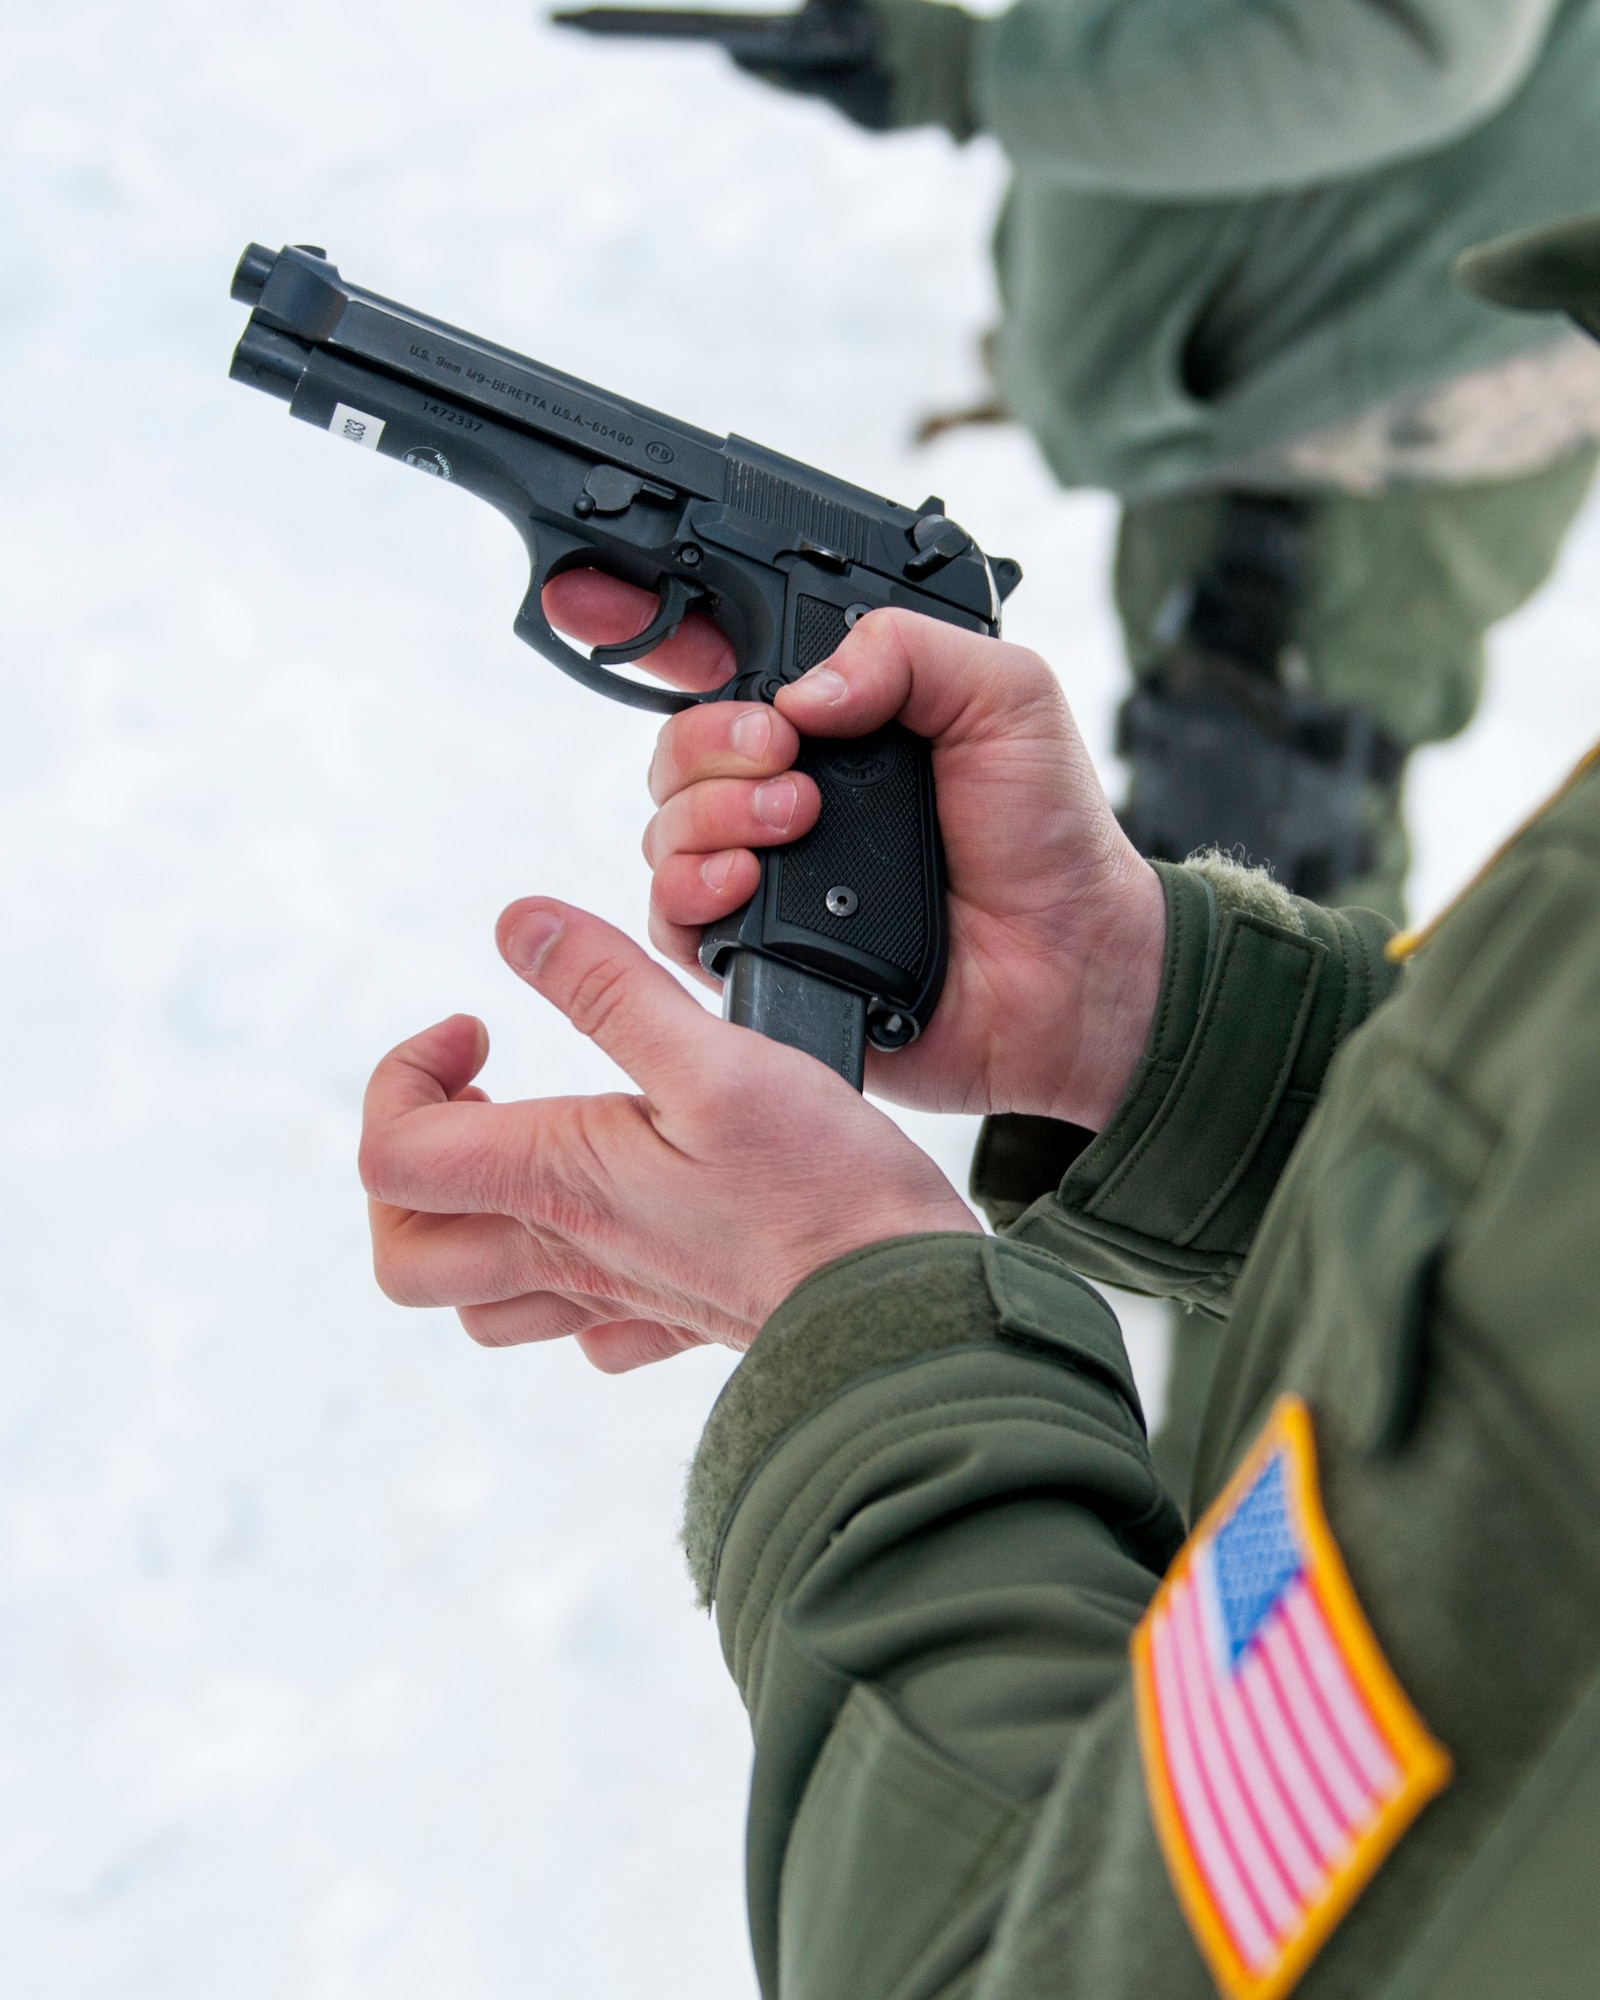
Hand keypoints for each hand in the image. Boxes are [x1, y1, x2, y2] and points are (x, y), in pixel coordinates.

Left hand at [362, 898, 978, 1372]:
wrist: (901, 1310)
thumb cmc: (822, 1190)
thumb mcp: (716, 1057)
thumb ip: (607, 988)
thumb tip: (517, 925)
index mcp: (556, 1181)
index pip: (391, 1153)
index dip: (405, 1075)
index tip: (481, 1029)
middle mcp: (567, 1252)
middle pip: (406, 1252)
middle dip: (415, 1165)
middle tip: (485, 1097)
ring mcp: (615, 1299)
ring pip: (480, 1304)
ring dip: (475, 1227)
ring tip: (534, 1154)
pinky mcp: (673, 1319)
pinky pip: (582, 1328)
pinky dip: (568, 1280)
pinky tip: (618, 1225)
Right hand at [542, 572, 1164, 1127]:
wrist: (1070, 966)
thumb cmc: (1048, 835)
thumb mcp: (1006, 697)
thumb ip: (908, 650)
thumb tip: (801, 689)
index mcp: (837, 718)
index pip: (718, 659)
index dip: (654, 626)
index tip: (598, 596)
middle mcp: (786, 790)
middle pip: (673, 744)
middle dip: (708, 738)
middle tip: (784, 750)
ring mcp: (767, 871)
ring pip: (663, 826)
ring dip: (710, 811)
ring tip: (794, 822)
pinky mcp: (757, 950)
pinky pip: (671, 918)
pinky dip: (691, 889)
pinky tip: (746, 882)